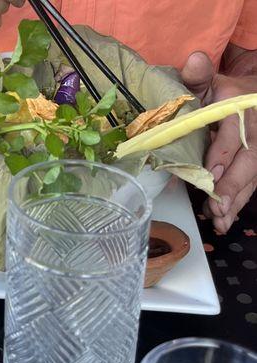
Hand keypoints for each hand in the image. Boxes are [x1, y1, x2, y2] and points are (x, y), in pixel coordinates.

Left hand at [181, 52, 256, 232]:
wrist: (244, 95)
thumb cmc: (217, 90)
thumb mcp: (206, 80)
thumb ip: (197, 76)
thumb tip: (193, 61)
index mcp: (239, 106)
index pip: (233, 131)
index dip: (222, 152)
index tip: (210, 173)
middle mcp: (254, 129)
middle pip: (248, 160)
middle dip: (232, 185)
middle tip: (217, 207)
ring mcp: (256, 147)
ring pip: (251, 176)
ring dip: (235, 200)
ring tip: (219, 220)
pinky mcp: (253, 162)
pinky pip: (250, 184)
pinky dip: (237, 202)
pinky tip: (223, 220)